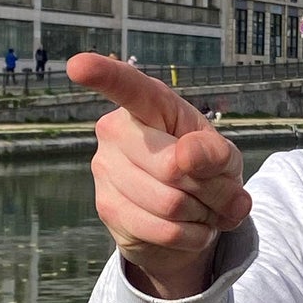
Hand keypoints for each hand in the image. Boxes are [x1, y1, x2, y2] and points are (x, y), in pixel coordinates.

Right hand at [68, 54, 251, 298]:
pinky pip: (164, 230)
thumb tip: (185, 158)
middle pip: (172, 168)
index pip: (128, 87)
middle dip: (211, 188)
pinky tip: (191, 228)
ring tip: (202, 208)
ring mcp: (104, 169)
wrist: (189, 219)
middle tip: (218, 191)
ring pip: (170, 204)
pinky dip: (193, 236)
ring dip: (203, 214)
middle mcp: (116, 130)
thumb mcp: (224, 157)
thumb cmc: (204, 171)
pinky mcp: (106, 208)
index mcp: (149, 105)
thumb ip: (214, 153)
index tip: (78, 65)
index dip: (104, 75)